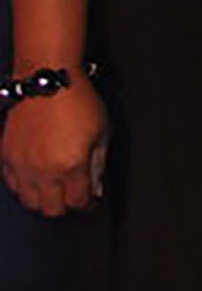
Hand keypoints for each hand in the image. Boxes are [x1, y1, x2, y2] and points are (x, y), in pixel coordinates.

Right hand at [1, 77, 108, 214]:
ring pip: (30, 203)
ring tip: (54, 189)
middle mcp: (43, 171)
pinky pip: (13, 186)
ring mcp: (21, 166)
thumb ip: (99, 164)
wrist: (48, 81)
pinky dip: (24, 187)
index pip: (78, 202)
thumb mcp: (102, 131)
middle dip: (66, 206)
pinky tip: (36, 178)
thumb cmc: (79, 102)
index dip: (87, 204)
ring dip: (43, 200)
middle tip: (73, 196)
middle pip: (52, 209)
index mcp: (71, 165)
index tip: (90, 202)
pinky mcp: (6, 157)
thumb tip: (96, 189)